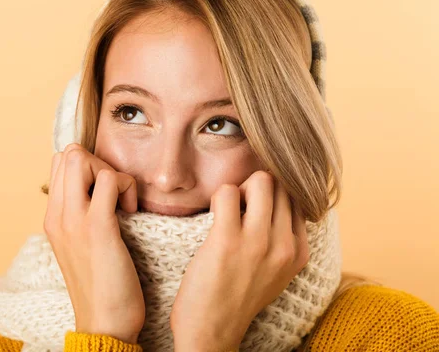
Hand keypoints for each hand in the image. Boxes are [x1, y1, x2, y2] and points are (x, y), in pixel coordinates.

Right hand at [43, 143, 144, 344]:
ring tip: (122, 204)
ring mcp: (74, 220)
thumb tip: (99, 190)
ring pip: (83, 158)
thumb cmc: (100, 285)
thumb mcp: (80, 245)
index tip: (105, 193)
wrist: (103, 323)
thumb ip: (81, 216)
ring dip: (112, 174)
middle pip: (69, 154)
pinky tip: (131, 212)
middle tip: (114, 194)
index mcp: (52, 217)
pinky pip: (110, 180)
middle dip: (98, 164)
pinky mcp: (98, 227)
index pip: (60, 163)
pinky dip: (126, 187)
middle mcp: (57, 214)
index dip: (88, 167)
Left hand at [169, 171, 308, 351]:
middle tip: (239, 208)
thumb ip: (283, 241)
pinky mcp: (227, 240)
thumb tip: (278, 201)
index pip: (297, 199)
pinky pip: (227, 192)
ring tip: (228, 211)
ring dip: (239, 189)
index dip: (273, 196)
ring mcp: (258, 242)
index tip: (254, 211)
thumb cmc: (236, 297)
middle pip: (280, 185)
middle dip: (256, 187)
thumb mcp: (275, 272)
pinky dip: (220, 197)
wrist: (212, 331)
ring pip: (260, 181)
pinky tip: (214, 217)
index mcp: (299, 252)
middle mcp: (284, 245)